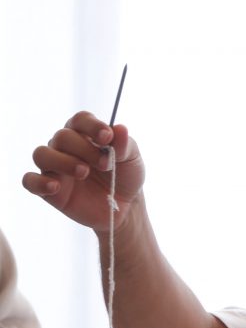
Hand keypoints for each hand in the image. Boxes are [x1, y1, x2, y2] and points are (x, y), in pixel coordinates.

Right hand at [24, 111, 144, 233]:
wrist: (125, 208)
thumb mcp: (132, 159)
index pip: (80, 120)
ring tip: (83, 172)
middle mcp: (66, 148)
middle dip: (84, 149)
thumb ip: (125, 145)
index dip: (91, 125)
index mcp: (86, 134)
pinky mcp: (50, 190)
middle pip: (62, 137)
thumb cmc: (126, 176)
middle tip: (105, 164)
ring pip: (41, 154)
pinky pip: (30, 181)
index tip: (107, 137)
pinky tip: (55, 187)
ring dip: (62, 161)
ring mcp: (55, 168)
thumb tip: (119, 128)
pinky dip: (39, 182)